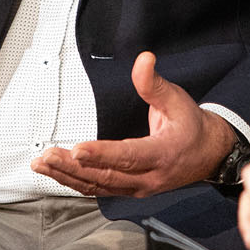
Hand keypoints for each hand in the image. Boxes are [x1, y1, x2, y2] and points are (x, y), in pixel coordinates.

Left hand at [31, 51, 233, 196]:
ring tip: (42, 165)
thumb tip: (143, 60)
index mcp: (164, 154)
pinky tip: (55, 173)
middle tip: (47, 157)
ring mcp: (139, 188)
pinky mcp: (129, 190)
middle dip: (73, 168)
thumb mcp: (177, 100)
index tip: (77, 150)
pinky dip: (75, 182)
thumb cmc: (191, 126)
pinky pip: (99, 189)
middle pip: (106, 176)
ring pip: (98, 186)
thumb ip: (154, 83)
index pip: (129, 156)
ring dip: (67, 177)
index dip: (102, 154)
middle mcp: (150, 178)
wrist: (208, 154)